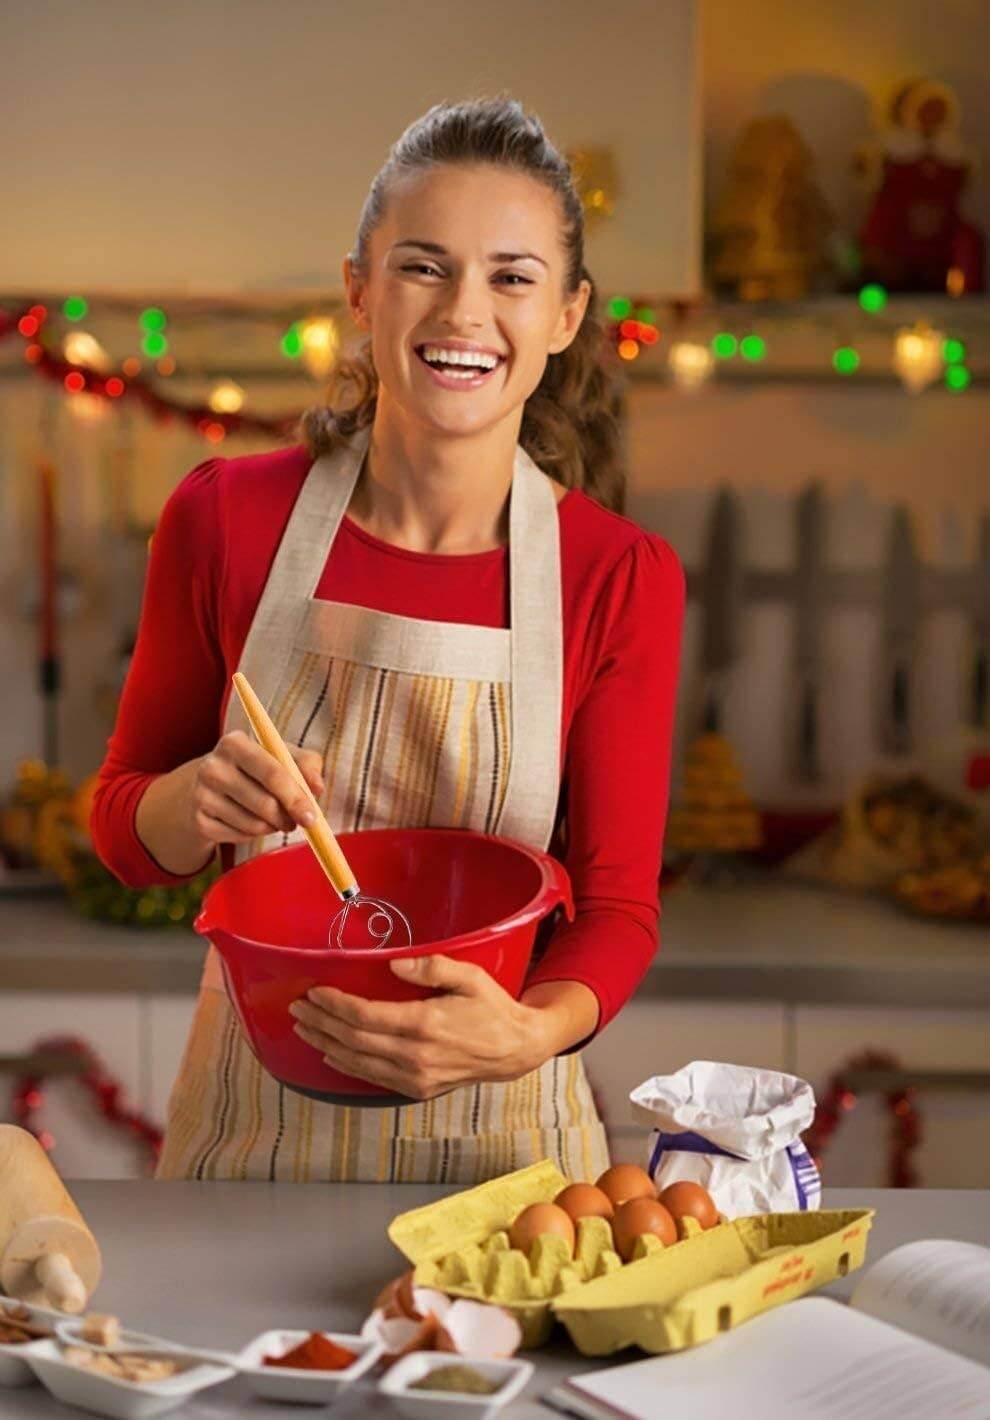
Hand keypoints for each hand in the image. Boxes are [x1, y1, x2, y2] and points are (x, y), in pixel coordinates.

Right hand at [188, 729, 324, 846]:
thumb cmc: (256, 767)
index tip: (312, 816)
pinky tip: (249, 821)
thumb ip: (306, 764)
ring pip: (254, 824)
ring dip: (273, 826)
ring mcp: (201, 795)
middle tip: (296, 821)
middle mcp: (213, 766)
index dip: (295, 797)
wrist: (211, 784)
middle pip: (265, 804)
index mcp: (234, 743)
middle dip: (288, 818)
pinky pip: (239, 837)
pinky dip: (253, 834)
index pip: (272, 773)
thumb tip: (317, 788)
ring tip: (273, 818)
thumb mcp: (281, 755)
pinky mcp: (199, 821)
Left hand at [288, 958, 593, 1099]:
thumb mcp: (470, 976)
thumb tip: (394, 964)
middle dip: (320, 1023)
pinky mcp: (417, 1088)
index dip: (333, 1005)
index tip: (314, 992)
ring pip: (357, 1063)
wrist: (514, 1050)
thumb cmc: (492, 1008)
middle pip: (352, 1040)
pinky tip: (331, 1052)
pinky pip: (372, 1077)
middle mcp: (415, 1056)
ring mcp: (415, 1077)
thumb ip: (432, 967)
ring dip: (325, 1044)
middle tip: (297, 1007)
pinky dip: (346, 1064)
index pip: (364, 1017)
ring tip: (304, 1028)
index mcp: (425, 1025)